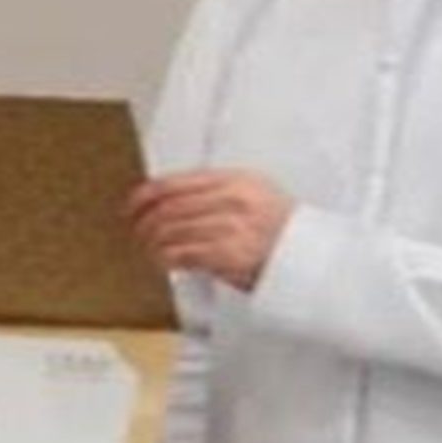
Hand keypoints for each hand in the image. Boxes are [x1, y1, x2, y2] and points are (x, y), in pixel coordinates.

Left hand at [127, 168, 292, 291]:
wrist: (310, 259)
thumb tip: (170, 199)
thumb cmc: (282, 230)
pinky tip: (165, 262)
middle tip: (135, 232)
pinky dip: (167, 259)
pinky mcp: (229, 255)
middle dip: (143, 222)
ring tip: (149, 250)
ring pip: (171, 232)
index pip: (175, 182)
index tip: (131, 206)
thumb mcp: (255, 193)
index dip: (145, 195)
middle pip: (167, 208)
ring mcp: (231, 227)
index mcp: (235, 180)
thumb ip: (217, 191)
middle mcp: (231, 200)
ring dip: (152, 243)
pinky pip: (183, 254)